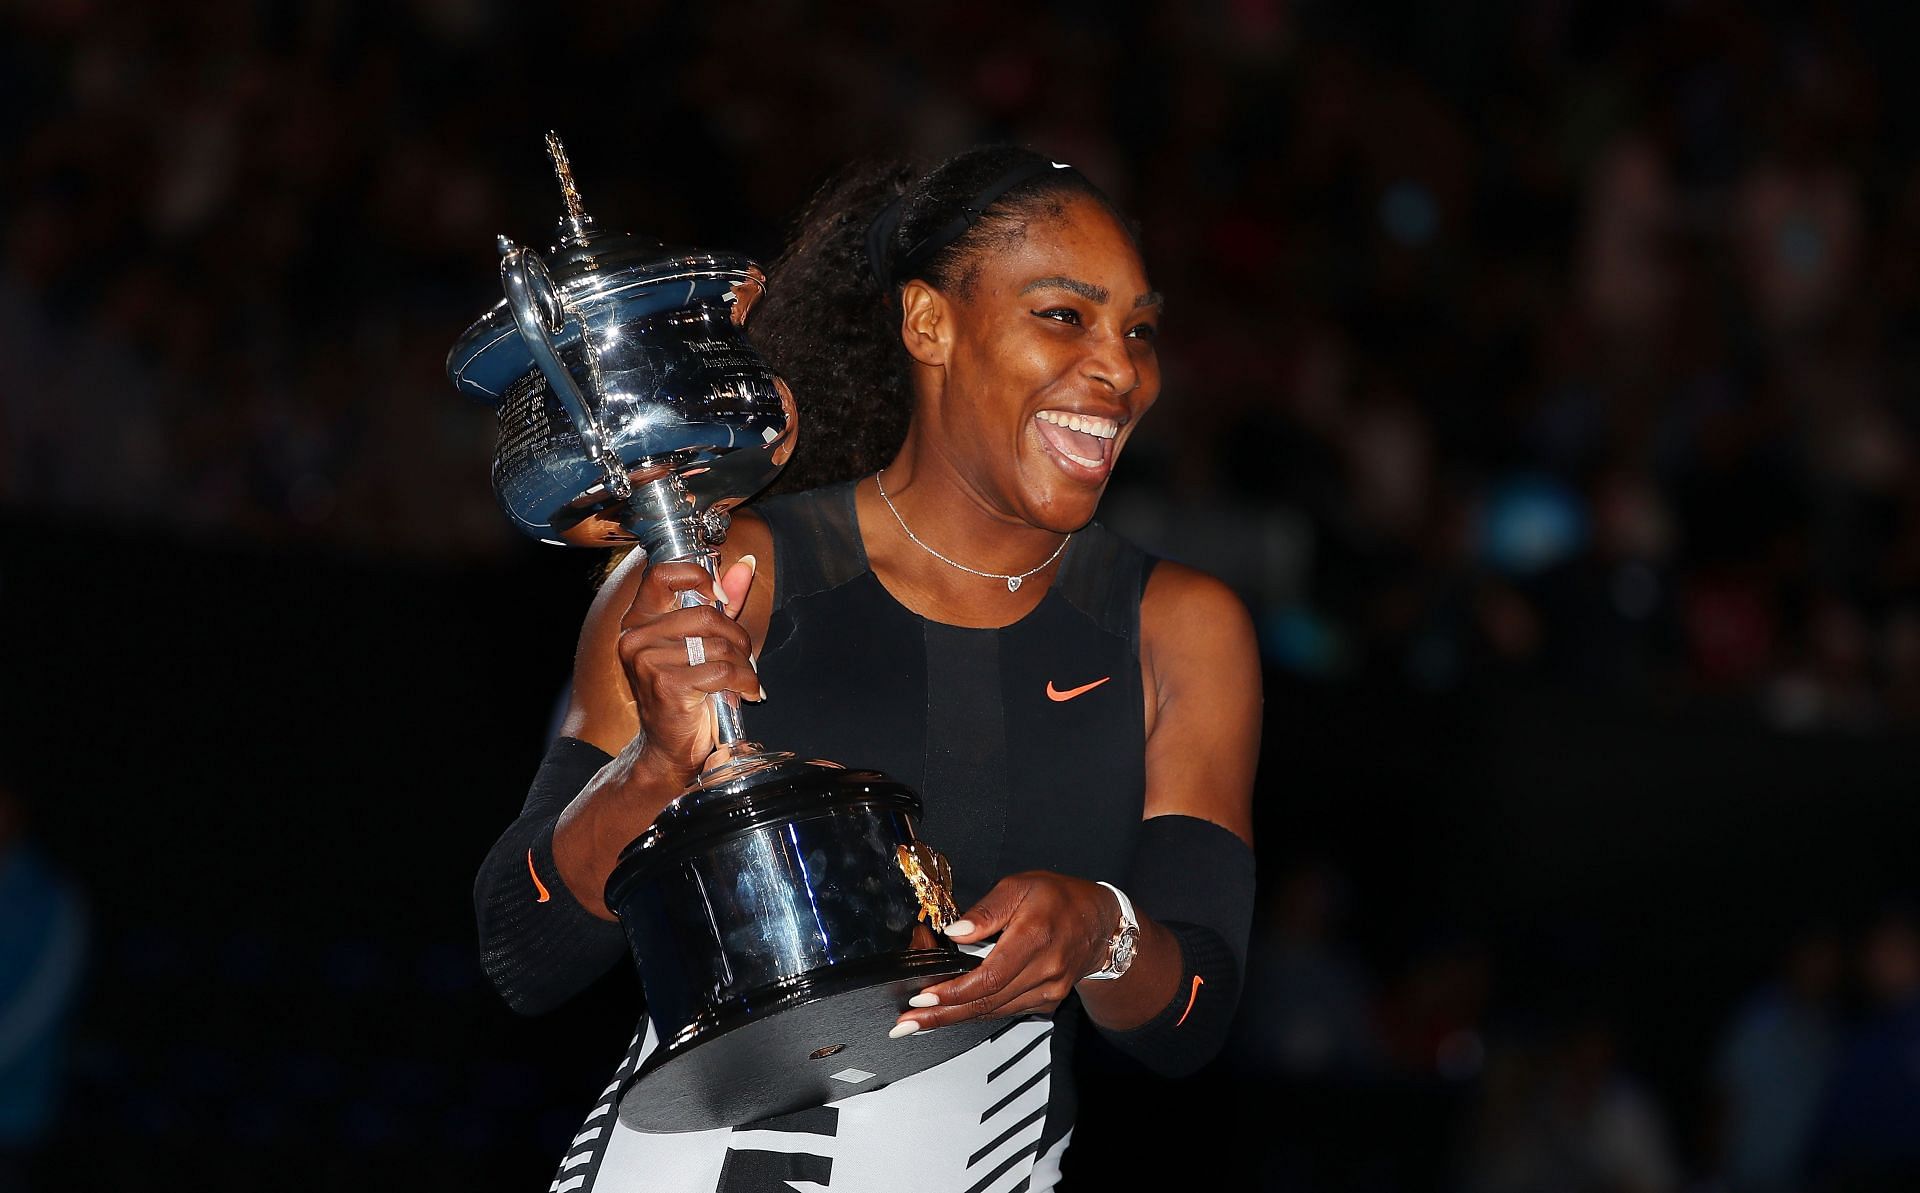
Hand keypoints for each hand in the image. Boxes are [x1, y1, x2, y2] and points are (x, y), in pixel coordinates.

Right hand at [615, 555, 761, 781]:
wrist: (669, 748)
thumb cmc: (685, 695)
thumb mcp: (703, 642)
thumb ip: (721, 603)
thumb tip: (745, 565)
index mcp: (639, 620)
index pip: (662, 574)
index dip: (698, 577)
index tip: (719, 596)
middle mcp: (635, 637)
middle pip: (704, 614)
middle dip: (736, 636)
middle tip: (744, 655)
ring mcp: (647, 660)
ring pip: (717, 645)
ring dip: (743, 664)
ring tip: (745, 678)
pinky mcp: (665, 684)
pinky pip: (721, 671)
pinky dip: (743, 681)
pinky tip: (746, 691)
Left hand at [891, 871, 1118, 1034]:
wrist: (1100, 923)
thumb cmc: (1059, 899)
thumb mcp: (1019, 886)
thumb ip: (985, 912)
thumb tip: (954, 932)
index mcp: (1035, 937)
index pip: (989, 977)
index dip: (952, 991)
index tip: (923, 998)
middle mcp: (1044, 970)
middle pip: (986, 1002)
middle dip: (941, 1015)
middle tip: (906, 1024)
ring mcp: (1047, 991)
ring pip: (993, 1012)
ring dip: (953, 1018)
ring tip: (918, 1021)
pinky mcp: (1046, 1002)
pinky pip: (1005, 1011)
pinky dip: (975, 1012)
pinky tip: (951, 1012)